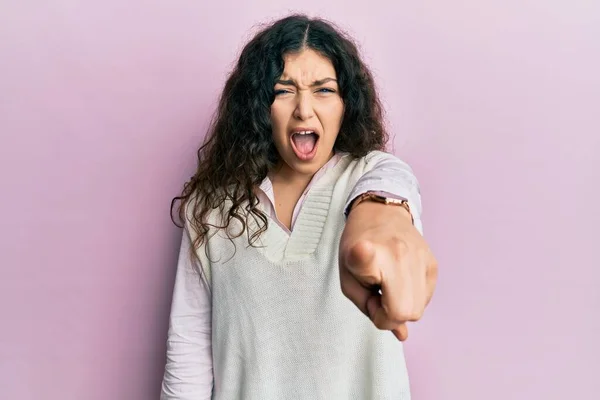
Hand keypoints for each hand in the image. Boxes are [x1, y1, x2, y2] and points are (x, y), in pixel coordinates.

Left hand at [338, 200, 437, 340]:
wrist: (380, 213)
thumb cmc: (358, 246)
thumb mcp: (347, 276)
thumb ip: (367, 307)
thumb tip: (402, 333)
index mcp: (368, 252)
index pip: (366, 258)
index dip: (364, 259)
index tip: (362, 250)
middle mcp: (399, 253)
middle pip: (404, 311)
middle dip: (388, 315)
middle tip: (376, 296)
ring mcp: (420, 258)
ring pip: (418, 309)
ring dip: (401, 307)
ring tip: (388, 286)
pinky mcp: (433, 263)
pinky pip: (426, 298)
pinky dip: (412, 298)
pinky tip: (400, 281)